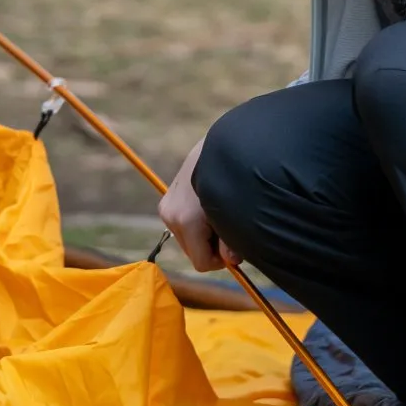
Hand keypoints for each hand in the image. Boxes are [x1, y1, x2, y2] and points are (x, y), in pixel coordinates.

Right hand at [155, 136, 240, 272]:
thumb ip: (233, 243)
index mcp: (186, 222)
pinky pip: (184, 221)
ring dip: (204, 233)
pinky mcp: (169, 196)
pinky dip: (199, 220)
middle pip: (193, 251)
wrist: (224, 143)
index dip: (221, 261)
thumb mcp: (238, 215)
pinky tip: (211, 205)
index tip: (235, 248)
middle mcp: (171, 215)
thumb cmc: (235, 180)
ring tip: (222, 213)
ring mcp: (167, 205)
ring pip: (188, 237)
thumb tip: (231, 260)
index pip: (201, 262)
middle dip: (211, 246)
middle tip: (231, 229)